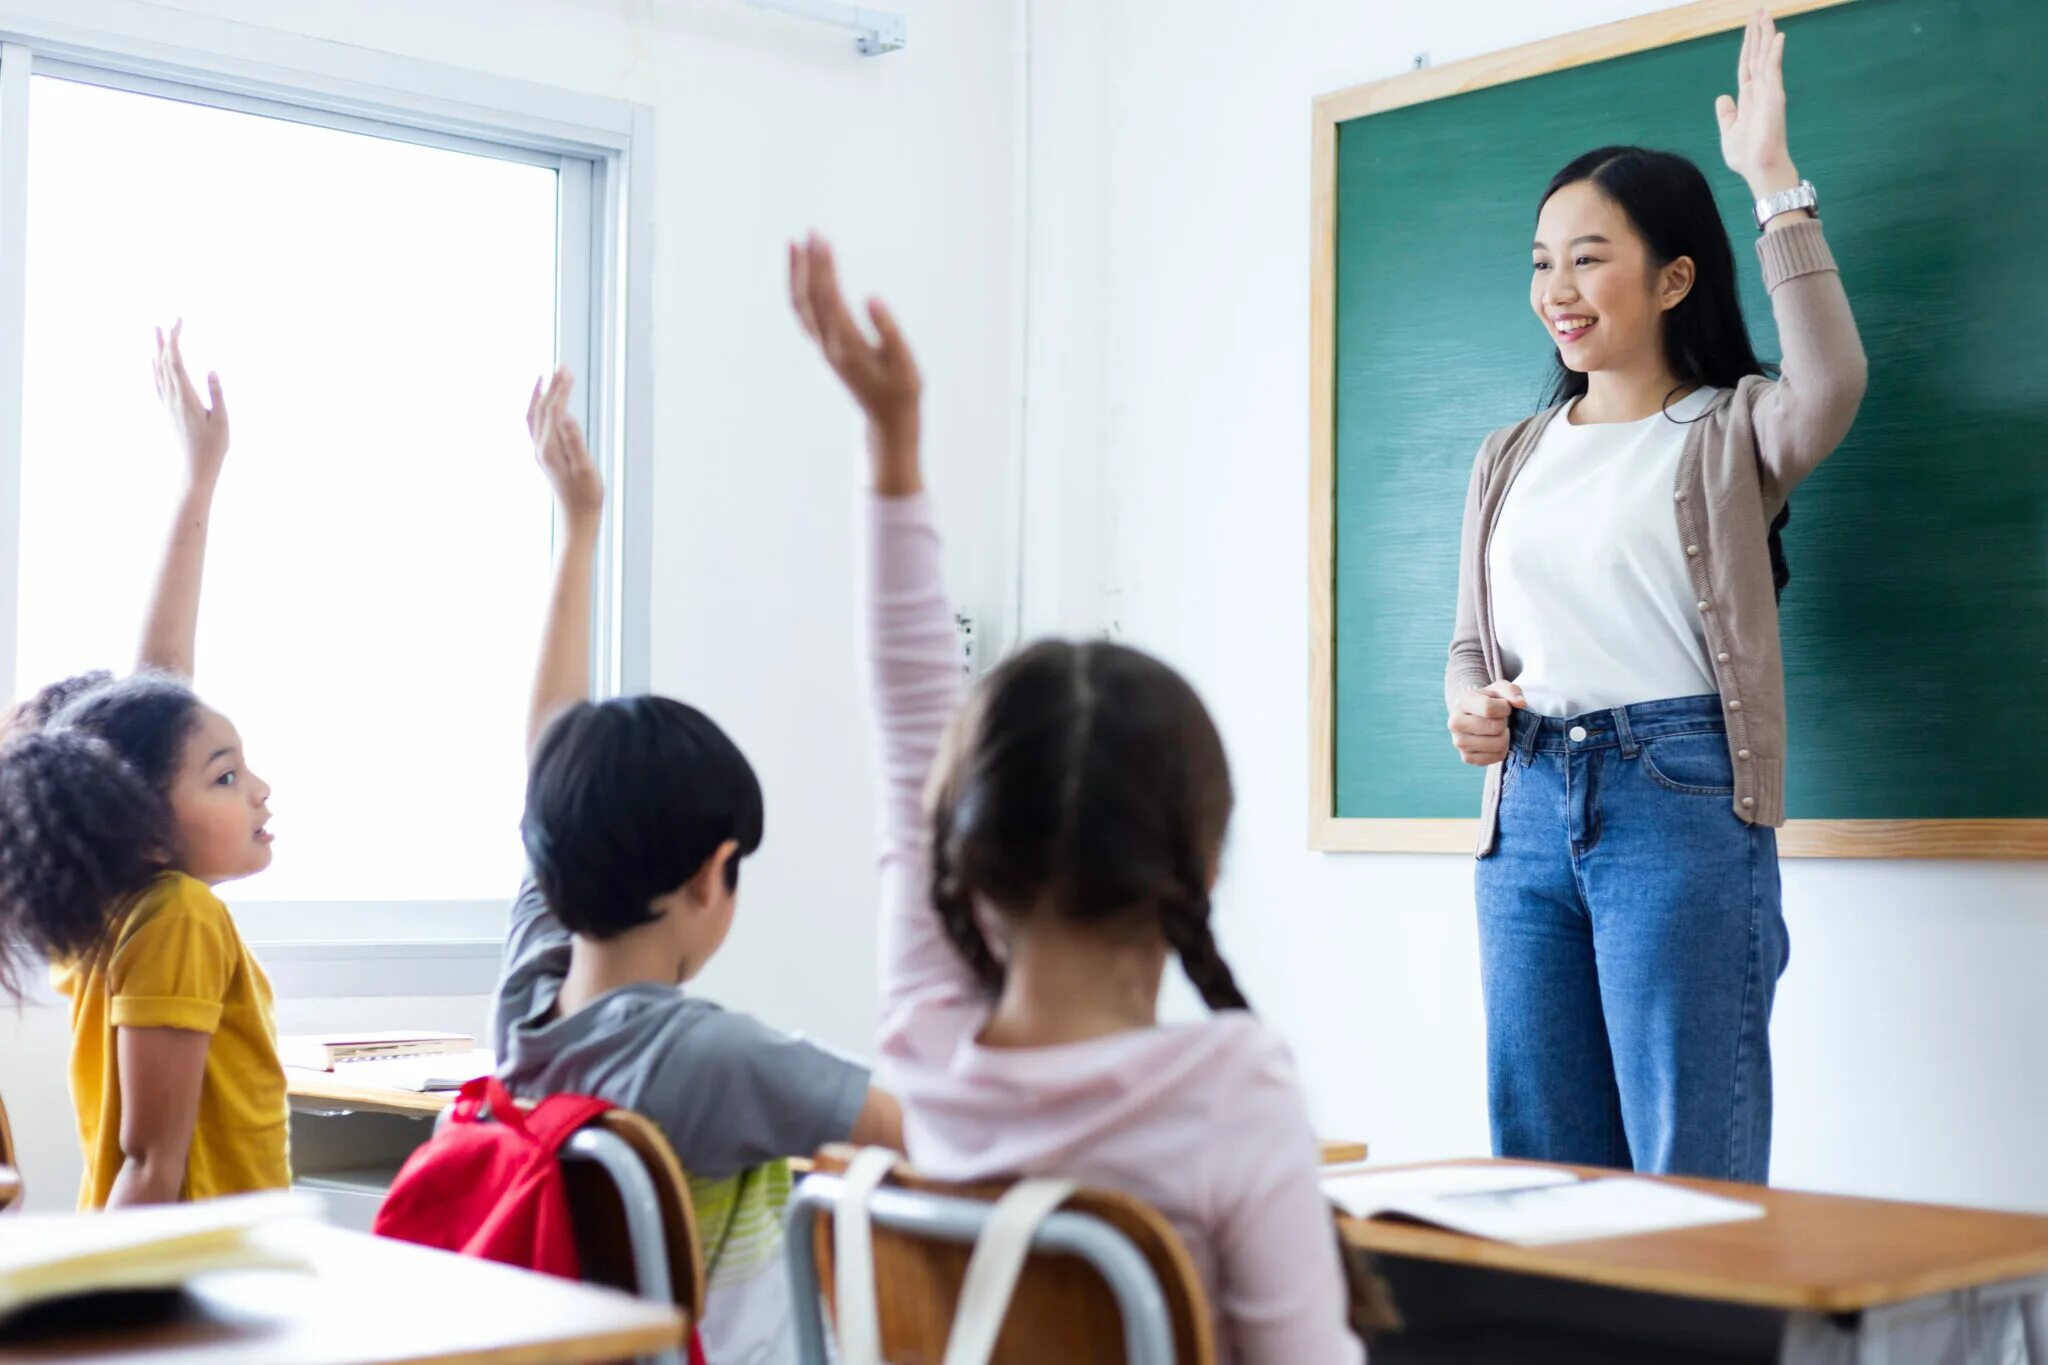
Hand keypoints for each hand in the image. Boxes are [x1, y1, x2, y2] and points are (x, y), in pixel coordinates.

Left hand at [152, 321, 227, 491]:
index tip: (180, 322)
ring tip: (156, 334)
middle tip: (168, 321)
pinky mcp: (167, 410)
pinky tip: (155, 362)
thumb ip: (216, 394)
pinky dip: (155, 368)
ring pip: (158, 371)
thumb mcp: (221, 420)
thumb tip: (211, 371)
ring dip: (157, 351)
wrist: (195, 467)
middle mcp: (171, 398)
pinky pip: (157, 382)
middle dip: (166, 340)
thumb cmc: (213, 446)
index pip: (176, 361)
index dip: (176, 340)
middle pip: (164, 362)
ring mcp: (166, 404)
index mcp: (185, 397)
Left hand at [526, 367, 602, 530]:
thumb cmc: (586, 495)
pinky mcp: (545, 456)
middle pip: (542, 408)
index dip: (560, 389)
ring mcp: (541, 452)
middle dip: (552, 386)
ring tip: (547, 378)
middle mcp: (540, 447)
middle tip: (562, 366)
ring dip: (541, 395)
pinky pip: (536, 425)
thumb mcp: (585, 468)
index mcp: (549, 448)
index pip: (553, 409)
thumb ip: (574, 440)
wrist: (577, 518)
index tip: (568, 371)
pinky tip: (547, 406)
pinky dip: (539, 410)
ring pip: (535, 416)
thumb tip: (565, 414)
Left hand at [788, 233, 921, 494]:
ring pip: (801, 307)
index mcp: (848, 346)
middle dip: (809, 264)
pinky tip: (804, 272)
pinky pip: (805, 314)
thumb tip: (871, 297)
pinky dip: (800, 290)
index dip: (823, 269)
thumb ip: (889, 331)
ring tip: (796, 244)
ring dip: (796, 275)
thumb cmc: (901, 394)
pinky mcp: (826, 349)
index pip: (828, 299)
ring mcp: (824, 348)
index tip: (822, 240)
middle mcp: (829, 346)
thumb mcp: (906, 365)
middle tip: (811, 231)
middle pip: (810, 299)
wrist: (885, 424)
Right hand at [1448, 681, 1525, 766]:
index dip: (1505, 708)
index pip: (1488, 708)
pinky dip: (1501, 752)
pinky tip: (1495, 743)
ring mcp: (1458, 742)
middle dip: (1504, 724)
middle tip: (1500, 721)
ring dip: (1504, 738)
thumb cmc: (1492, 702)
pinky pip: (1493, 758)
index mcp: (1462, 701)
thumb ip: (1512, 691)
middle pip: (1494, 727)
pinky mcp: (1466, 757)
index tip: (1504, 707)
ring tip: (1498, 732)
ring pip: (1496, 744)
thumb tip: (1520, 703)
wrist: (1478, 717)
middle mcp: (1455, 722)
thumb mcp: (1502, 690)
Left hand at [1715, 9, 1798, 196]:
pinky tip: (1777, 36)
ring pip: (1765, 57)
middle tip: (1759, 11)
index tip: (1750, 28)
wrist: (1759, 168)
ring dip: (1765, 36)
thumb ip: (1726, 114)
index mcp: (1748, 98)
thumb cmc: (1747, 155)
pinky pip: (1773, 70)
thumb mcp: (1728, 132)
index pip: (1747, 66)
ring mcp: (1768, 92)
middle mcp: (1760, 91)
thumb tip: (1722, 97)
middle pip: (1757, 56)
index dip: (1748, 47)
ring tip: (1765, 14)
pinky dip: (1774, 53)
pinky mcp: (1774, 96)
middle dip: (1757, 33)